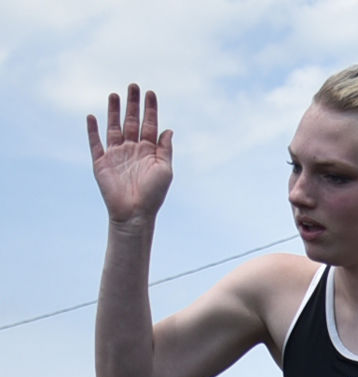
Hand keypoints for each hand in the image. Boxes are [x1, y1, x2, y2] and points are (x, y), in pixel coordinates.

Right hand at [87, 85, 172, 223]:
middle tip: (133, 86)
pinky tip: (92, 116)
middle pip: (132, 121)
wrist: (135, 214)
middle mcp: (132, 150)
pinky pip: (95, 143)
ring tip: (114, 94)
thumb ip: (165, 149)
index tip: (150, 93)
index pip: (149, 125)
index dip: (150, 109)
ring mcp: (116, 155)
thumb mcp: (165, 170)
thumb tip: (168, 129)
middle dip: (132, 104)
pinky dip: (92, 130)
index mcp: (148, 151)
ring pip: (114, 128)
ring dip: (114, 111)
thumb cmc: (153, 196)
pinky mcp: (101, 163)